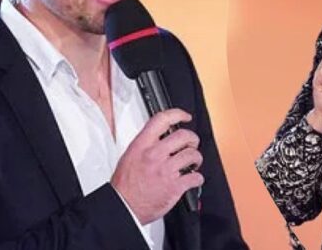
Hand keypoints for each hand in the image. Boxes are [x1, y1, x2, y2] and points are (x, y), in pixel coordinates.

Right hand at [111, 108, 203, 224]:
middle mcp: (155, 155)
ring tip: (193, 162)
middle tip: (192, 143)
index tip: (185, 116)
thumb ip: (145, 145)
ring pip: (192, 155)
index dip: (177, 114)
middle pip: (183, 135)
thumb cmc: (124, 185)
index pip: (162, 120)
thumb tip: (158, 137)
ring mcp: (166, 170)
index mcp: (142, 146)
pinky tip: (193, 178)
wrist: (123, 207)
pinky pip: (195, 177)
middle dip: (192, 139)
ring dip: (196, 158)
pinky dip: (198, 178)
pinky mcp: (174, 186)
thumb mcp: (129, 156)